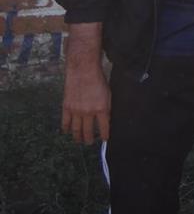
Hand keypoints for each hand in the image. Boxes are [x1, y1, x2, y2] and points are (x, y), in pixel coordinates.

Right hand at [61, 25, 110, 143]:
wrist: (83, 70)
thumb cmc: (98, 80)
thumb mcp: (108, 94)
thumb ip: (107, 107)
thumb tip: (107, 119)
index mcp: (102, 109)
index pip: (104, 128)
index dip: (104, 135)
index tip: (105, 140)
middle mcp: (88, 112)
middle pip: (88, 131)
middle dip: (89, 139)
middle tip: (89, 143)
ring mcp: (76, 110)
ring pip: (76, 129)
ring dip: (77, 137)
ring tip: (79, 141)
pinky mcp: (66, 107)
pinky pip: (65, 122)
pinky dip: (66, 128)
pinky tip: (67, 131)